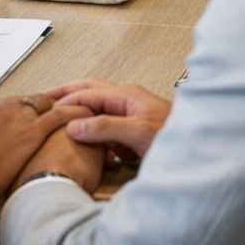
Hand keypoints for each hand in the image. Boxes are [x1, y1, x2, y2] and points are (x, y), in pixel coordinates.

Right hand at [0, 94, 89, 204]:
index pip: (16, 103)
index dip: (29, 112)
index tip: (36, 120)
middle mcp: (4, 106)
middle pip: (33, 101)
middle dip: (46, 110)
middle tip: (59, 120)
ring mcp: (18, 115)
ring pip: (49, 104)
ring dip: (62, 109)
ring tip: (77, 116)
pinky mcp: (32, 129)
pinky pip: (60, 114)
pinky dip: (75, 112)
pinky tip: (86, 115)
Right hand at [47, 78, 171, 161]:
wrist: (199, 152)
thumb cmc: (175, 138)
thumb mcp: (137, 133)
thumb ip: (105, 127)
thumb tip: (75, 124)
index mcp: (127, 95)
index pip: (88, 93)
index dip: (66, 100)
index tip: (47, 108)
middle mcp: (128, 101)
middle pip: (91, 91)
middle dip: (68, 93)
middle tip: (46, 97)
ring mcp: (131, 115)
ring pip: (98, 108)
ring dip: (80, 109)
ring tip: (60, 115)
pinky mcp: (134, 131)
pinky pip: (107, 126)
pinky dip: (94, 130)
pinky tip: (86, 138)